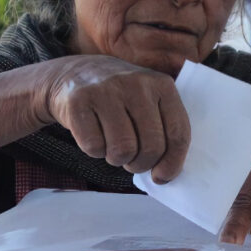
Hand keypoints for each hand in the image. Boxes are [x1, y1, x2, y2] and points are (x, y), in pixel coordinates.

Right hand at [40, 55, 189, 182]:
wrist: (73, 73)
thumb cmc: (118, 97)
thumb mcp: (148, 100)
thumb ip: (164, 129)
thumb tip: (165, 174)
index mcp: (162, 85)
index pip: (178, 133)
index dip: (172, 163)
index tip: (162, 176)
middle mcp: (136, 84)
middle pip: (151, 147)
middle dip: (141, 164)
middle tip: (132, 161)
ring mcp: (106, 91)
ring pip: (123, 150)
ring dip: (117, 159)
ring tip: (113, 146)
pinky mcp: (79, 101)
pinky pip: (94, 146)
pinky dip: (95, 151)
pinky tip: (95, 135)